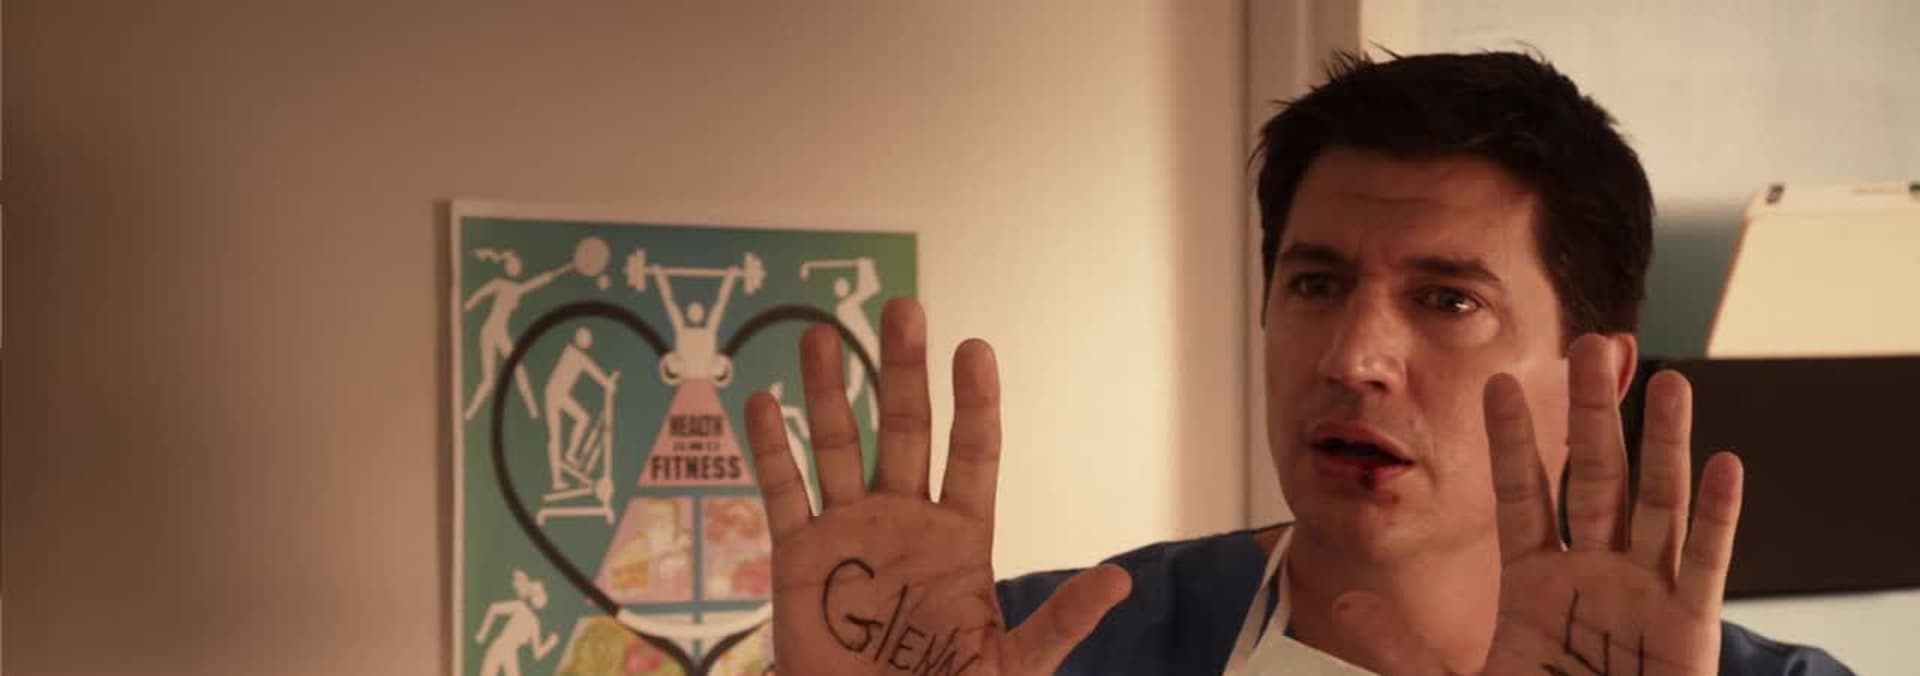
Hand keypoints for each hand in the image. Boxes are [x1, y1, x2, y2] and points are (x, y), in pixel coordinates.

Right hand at [743, 298, 1131, 675]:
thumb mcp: (1012, 665)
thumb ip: (1060, 622)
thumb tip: (1121, 582)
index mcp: (961, 537)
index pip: (972, 454)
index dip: (974, 403)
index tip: (975, 349)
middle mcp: (905, 519)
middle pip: (905, 430)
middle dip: (902, 370)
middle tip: (903, 310)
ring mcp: (849, 531)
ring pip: (838, 447)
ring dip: (826, 391)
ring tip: (818, 333)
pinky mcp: (799, 557)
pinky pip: (783, 492)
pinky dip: (770, 449)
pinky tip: (760, 401)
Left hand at [1342, 335, 1743, 675]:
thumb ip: (1400, 644)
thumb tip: (1342, 599)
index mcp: (1534, 584)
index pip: (1521, 494)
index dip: (1512, 440)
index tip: (1499, 382)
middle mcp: (1591, 576)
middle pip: (1591, 478)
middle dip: (1590, 412)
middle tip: (1587, 345)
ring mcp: (1642, 597)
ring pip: (1654, 503)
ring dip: (1661, 441)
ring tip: (1663, 378)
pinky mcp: (1688, 630)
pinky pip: (1704, 564)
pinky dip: (1717, 517)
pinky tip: (1723, 463)